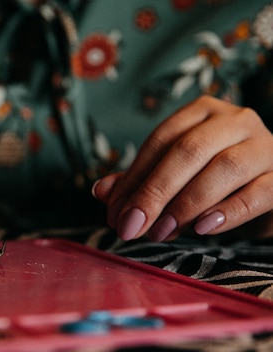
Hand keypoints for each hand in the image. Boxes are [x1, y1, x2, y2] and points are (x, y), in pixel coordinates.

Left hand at [92, 95, 272, 241]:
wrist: (271, 187)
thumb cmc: (216, 178)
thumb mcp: (177, 175)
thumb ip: (141, 180)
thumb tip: (101, 192)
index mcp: (203, 113)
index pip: (161, 141)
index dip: (133, 177)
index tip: (114, 212)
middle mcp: (236, 121)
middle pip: (188, 151)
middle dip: (154, 192)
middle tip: (131, 226)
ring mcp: (265, 146)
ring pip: (224, 169)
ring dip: (186, 204)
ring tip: (161, 232)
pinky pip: (259, 192)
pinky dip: (228, 211)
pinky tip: (202, 228)